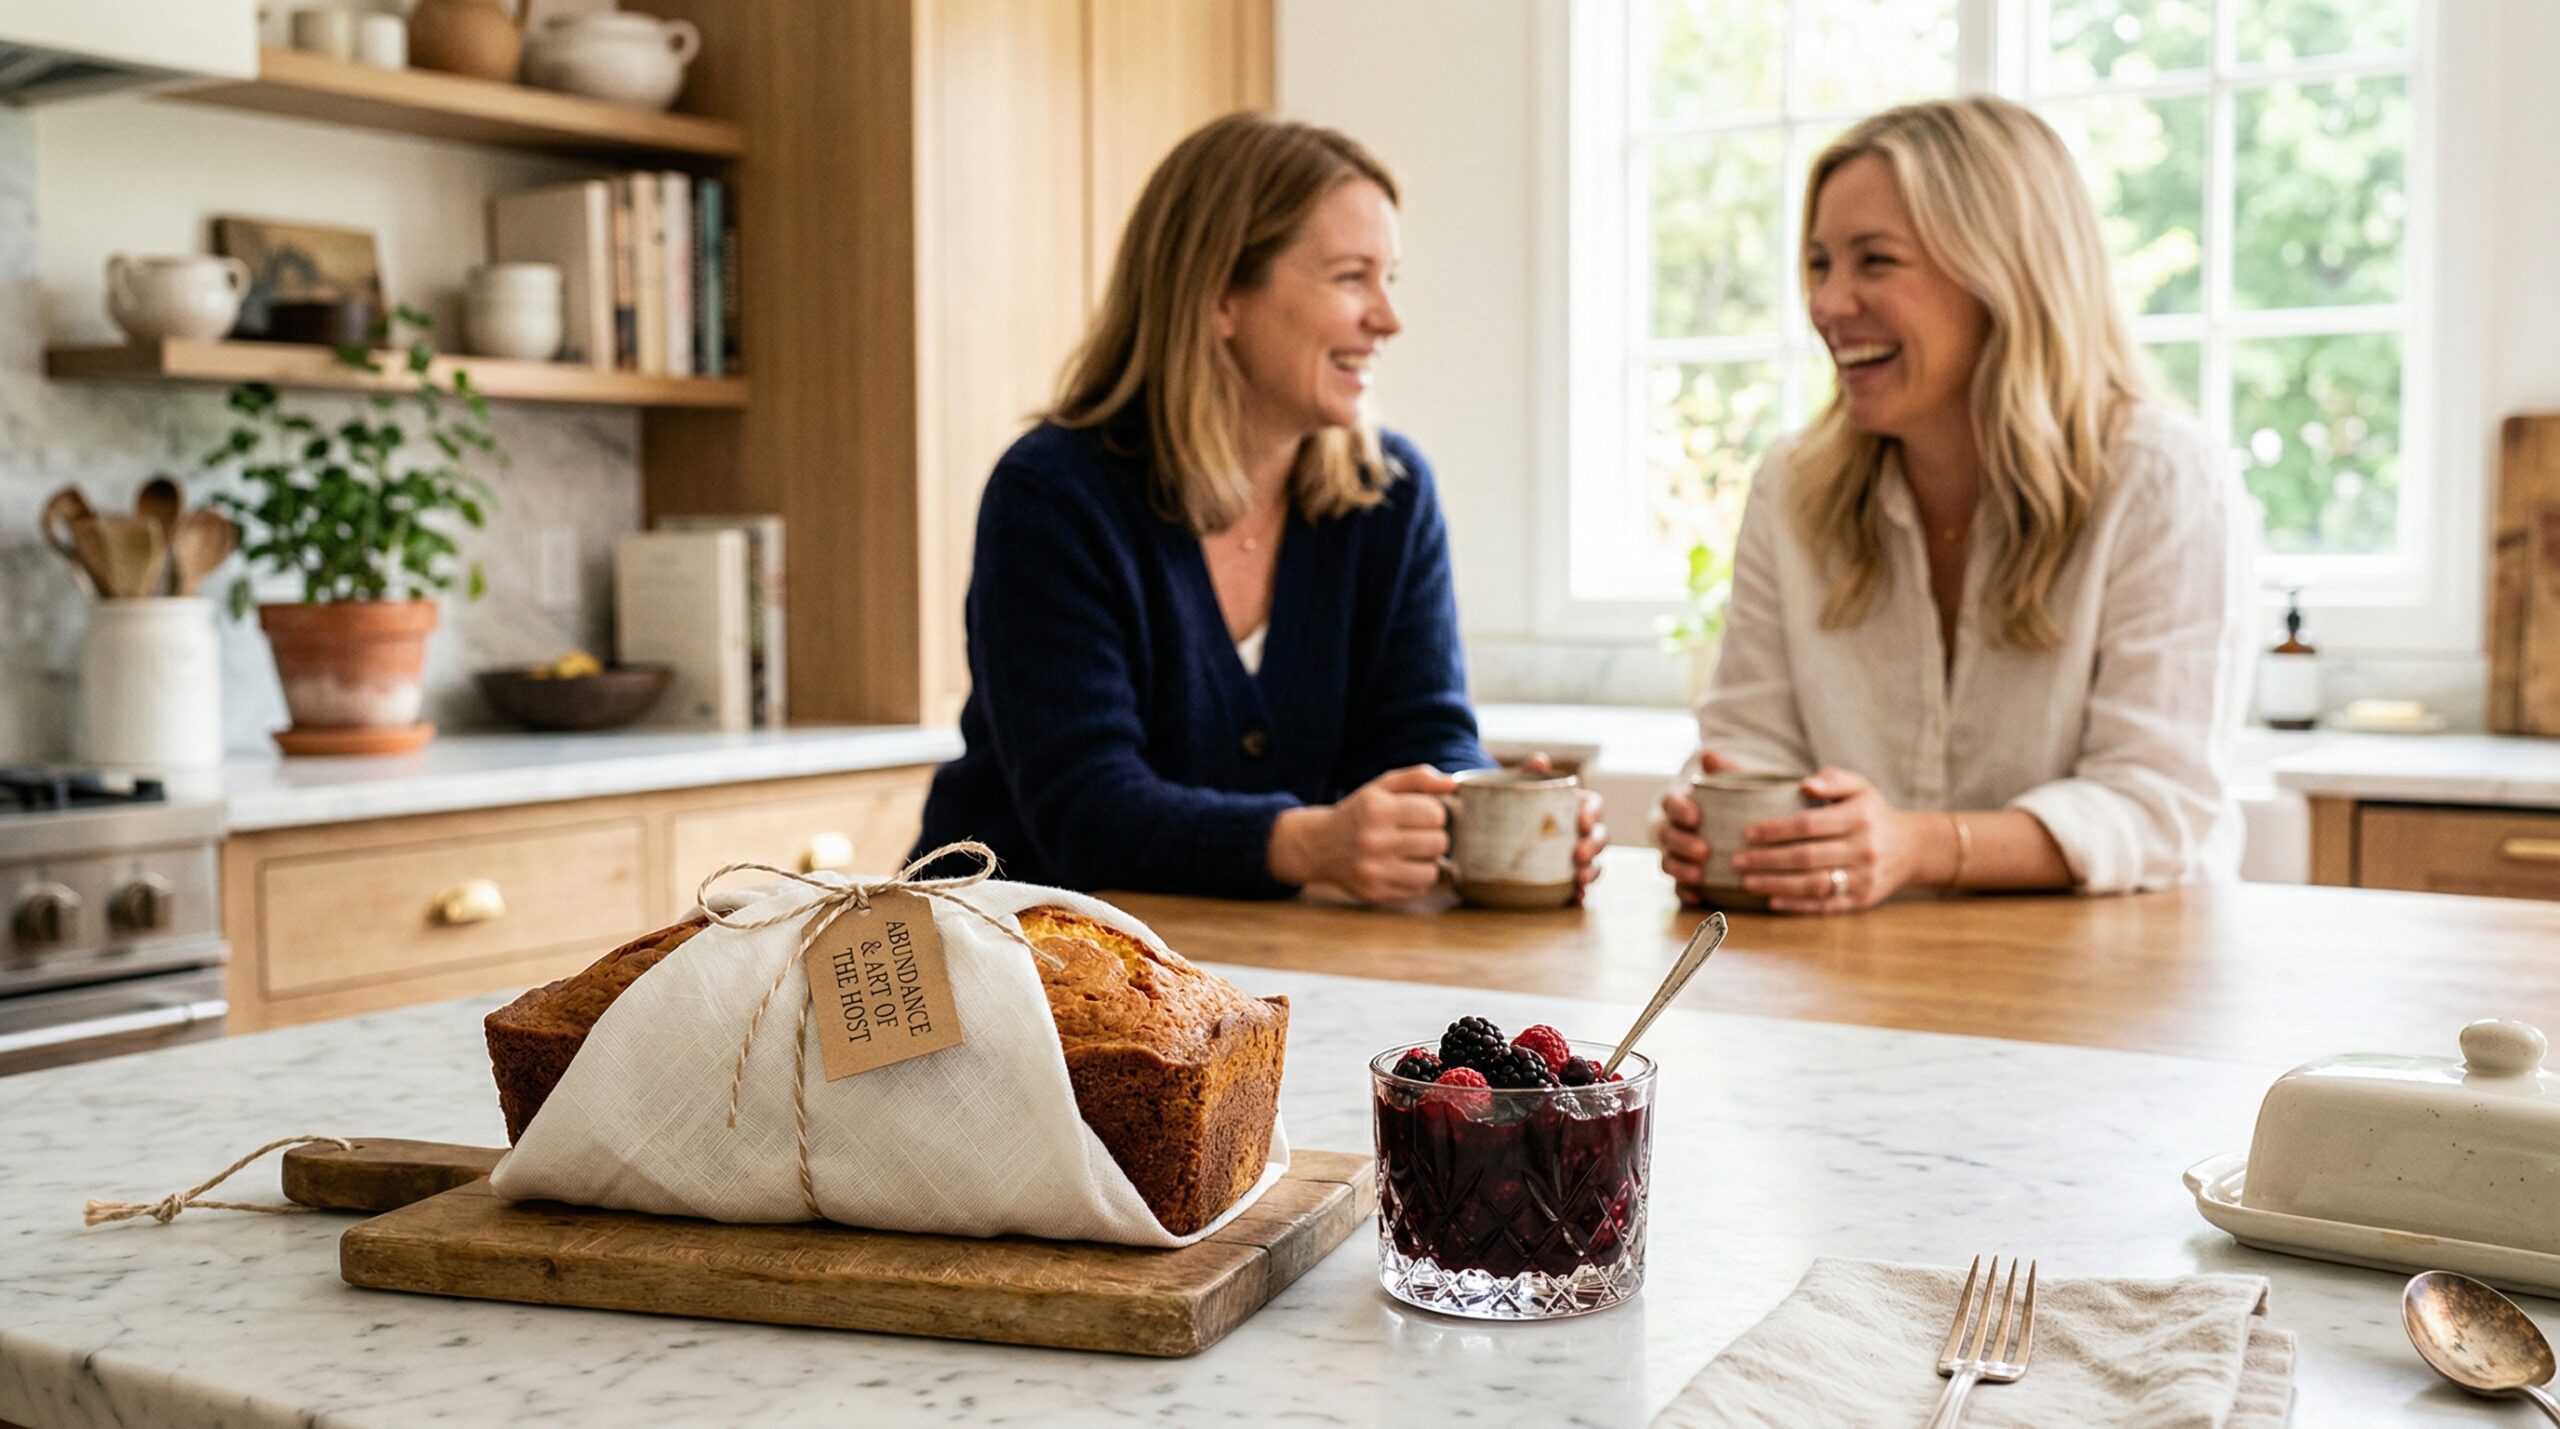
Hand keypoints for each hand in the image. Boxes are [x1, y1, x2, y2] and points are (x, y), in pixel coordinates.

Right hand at [1269, 764, 1454, 903]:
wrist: (1318, 846)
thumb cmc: (1359, 813)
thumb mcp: (1381, 787)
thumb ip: (1417, 778)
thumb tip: (1453, 785)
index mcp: (1376, 809)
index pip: (1435, 813)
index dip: (1435, 813)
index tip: (1421, 814)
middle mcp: (1373, 840)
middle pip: (1438, 843)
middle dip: (1434, 836)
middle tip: (1418, 834)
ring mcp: (1373, 870)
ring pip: (1432, 871)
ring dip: (1428, 860)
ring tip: (1413, 852)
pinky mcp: (1375, 893)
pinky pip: (1419, 889)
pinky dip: (1417, 878)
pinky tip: (1402, 867)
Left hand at [1521, 753, 1607, 903]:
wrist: (1487, 828)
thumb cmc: (1510, 803)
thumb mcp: (1515, 786)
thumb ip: (1527, 773)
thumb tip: (1540, 760)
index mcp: (1572, 805)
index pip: (1593, 805)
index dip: (1593, 812)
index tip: (1583, 821)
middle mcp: (1578, 831)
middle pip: (1599, 837)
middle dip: (1595, 846)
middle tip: (1579, 854)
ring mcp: (1573, 857)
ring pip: (1594, 863)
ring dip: (1593, 871)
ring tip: (1581, 880)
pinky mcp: (1563, 878)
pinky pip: (1578, 887)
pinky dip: (1579, 892)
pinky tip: (1574, 897)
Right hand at [1653, 749, 1738, 906]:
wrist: (1740, 829)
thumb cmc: (1733, 802)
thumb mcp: (1733, 784)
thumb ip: (1722, 770)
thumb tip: (1708, 754)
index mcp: (1680, 804)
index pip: (1669, 802)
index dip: (1679, 809)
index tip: (1696, 816)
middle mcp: (1672, 828)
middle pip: (1666, 835)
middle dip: (1681, 843)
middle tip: (1703, 850)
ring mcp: (1675, 854)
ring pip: (1667, 862)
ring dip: (1680, 869)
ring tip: (1700, 876)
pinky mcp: (1683, 877)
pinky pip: (1677, 887)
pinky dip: (1685, 891)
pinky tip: (1698, 896)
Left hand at [1728, 767, 1923, 913]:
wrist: (1913, 848)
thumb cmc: (1873, 812)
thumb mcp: (1860, 787)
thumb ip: (1833, 780)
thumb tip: (1805, 784)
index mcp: (1858, 817)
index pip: (1808, 824)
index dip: (1775, 830)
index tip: (1747, 833)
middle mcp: (1863, 848)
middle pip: (1806, 857)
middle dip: (1766, 860)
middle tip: (1736, 860)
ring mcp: (1864, 877)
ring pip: (1813, 884)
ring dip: (1776, 885)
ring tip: (1746, 883)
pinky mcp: (1863, 900)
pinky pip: (1825, 906)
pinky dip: (1796, 906)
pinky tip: (1772, 901)